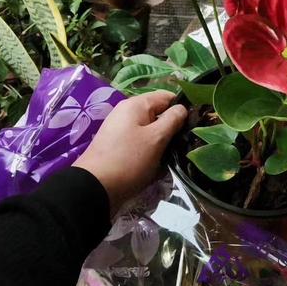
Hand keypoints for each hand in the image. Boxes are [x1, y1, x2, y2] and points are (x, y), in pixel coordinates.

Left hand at [74, 91, 187, 215]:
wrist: (93, 188)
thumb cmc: (129, 160)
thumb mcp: (156, 138)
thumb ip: (173, 120)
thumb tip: (182, 108)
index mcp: (136, 105)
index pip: (167, 96)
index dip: (181, 108)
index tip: (193, 125)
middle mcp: (126, 113)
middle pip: (157, 114)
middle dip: (171, 129)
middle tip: (181, 145)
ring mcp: (120, 130)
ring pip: (150, 131)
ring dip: (160, 144)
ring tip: (169, 159)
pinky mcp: (117, 146)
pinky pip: (139, 143)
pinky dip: (148, 152)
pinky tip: (154, 166)